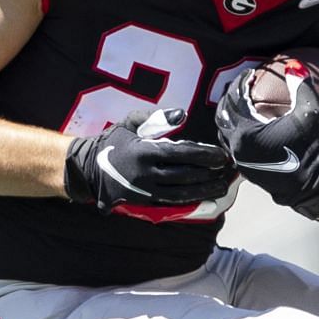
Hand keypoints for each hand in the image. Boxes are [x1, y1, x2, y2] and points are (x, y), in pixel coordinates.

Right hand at [63, 109, 236, 219]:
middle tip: (229, 170)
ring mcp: (145, 191)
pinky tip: (205, 198)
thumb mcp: (130, 123)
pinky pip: (172, 202)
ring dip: (204, 190)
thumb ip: (156, 118)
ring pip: (181, 193)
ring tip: (222, 187)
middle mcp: (147, 174)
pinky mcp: (144, 202)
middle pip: (186, 175)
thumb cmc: (113, 141)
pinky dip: (191, 201)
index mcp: (145, 152)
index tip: (222, 155)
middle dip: (210, 173)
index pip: (182, 154)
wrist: (88, 169)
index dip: (205, 155)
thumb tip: (182, 115)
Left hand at [214, 72, 318, 219]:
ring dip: (229, 113)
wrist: (314, 185)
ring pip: (223, 130)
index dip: (242, 83)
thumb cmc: (312, 149)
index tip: (250, 74)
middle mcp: (237, 147)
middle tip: (241, 85)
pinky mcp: (244, 168)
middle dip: (230, 96)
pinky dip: (234, 129)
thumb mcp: (309, 113)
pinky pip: (231, 143)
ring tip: (241, 101)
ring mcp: (239, 159)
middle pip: (223, 114)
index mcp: (247, 133)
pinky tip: (247, 122)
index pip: (236, 100)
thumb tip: (294, 65)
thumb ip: (300, 86)